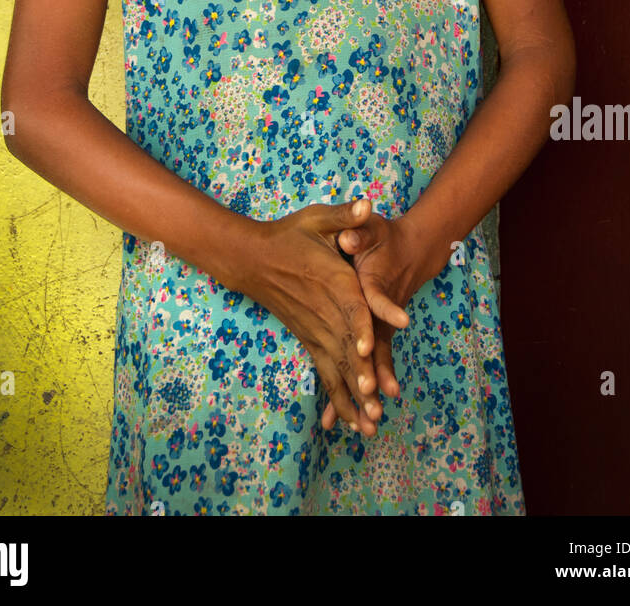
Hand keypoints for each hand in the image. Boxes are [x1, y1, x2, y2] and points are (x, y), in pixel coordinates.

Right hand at [244, 198, 404, 436]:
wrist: (251, 258)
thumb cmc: (288, 235)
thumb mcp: (316, 218)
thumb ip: (345, 215)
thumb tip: (369, 204)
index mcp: (330, 280)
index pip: (349, 306)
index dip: (360, 326)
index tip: (370, 348)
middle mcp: (324, 311)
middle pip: (346, 346)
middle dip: (363, 376)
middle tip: (378, 403)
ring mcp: (314, 329)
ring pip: (336, 367)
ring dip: (353, 397)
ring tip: (369, 425)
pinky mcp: (308, 340)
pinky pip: (325, 373)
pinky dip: (338, 398)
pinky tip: (350, 423)